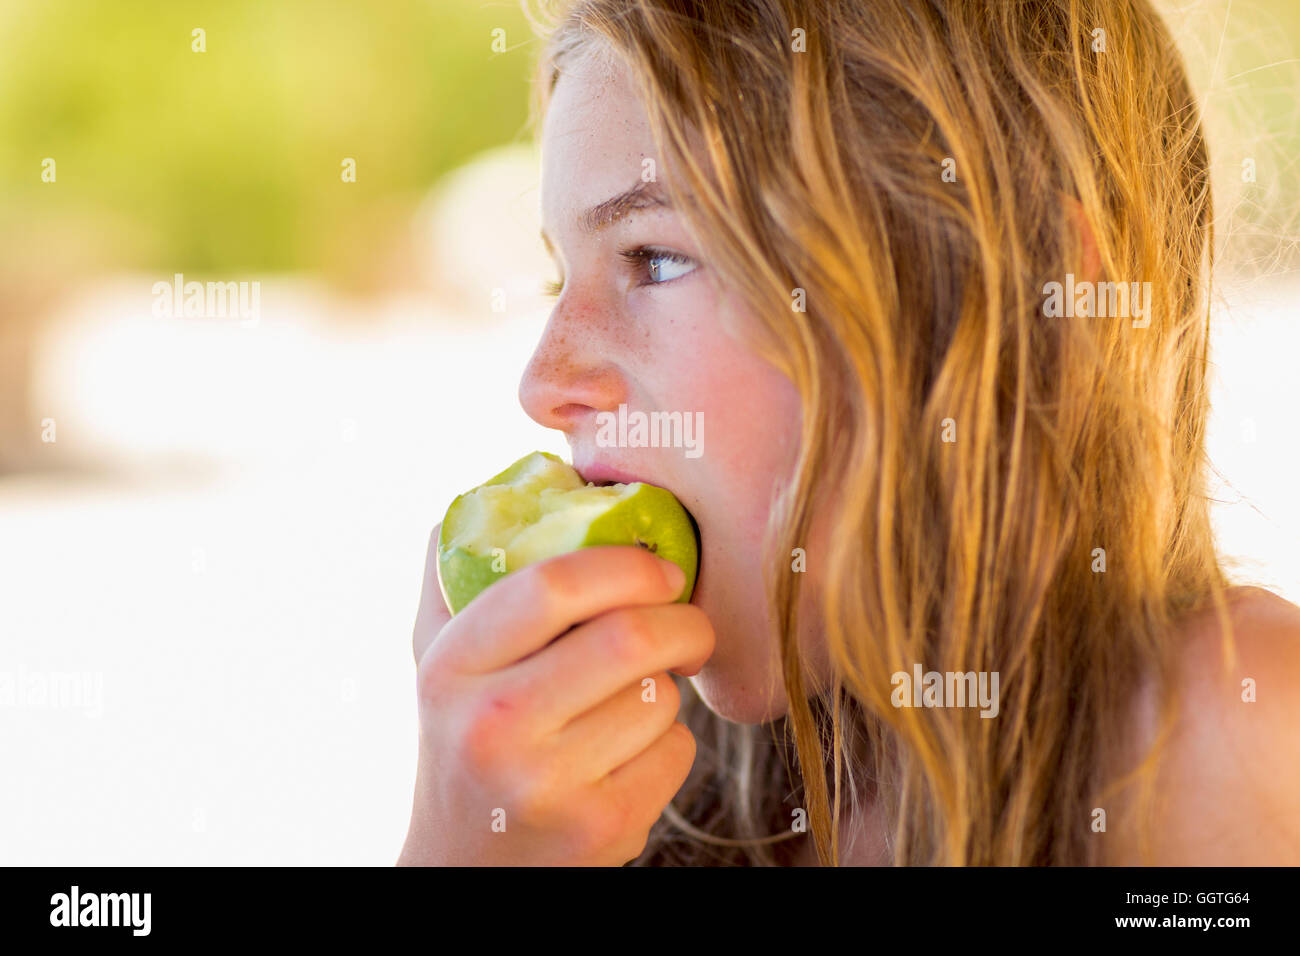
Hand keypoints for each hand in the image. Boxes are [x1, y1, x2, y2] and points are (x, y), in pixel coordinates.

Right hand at [397, 523, 713, 864]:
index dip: (626, 562)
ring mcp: (546, 785)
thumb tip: (510, 484)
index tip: (660, 569)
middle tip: (688, 623)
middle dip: (682, 621)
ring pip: (662, 698)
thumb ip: (458, 573)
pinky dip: (670, 743)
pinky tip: (630, 754)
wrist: (465, 869)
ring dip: (670, 688)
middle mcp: (493, 726)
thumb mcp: (437, 659)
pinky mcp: (599, 830)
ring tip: (637, 697)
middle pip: (631, 638)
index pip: (553, 584)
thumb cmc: (464, 740)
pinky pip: (676, 752)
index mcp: (452, 666)